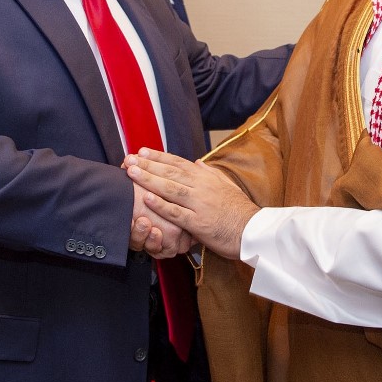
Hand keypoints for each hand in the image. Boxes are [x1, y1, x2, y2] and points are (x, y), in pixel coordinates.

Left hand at [125, 148, 257, 259]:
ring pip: (171, 189)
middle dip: (147, 165)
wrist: (253, 230)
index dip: (158, 157)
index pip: (178, 163)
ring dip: (149, 180)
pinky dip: (161, 205)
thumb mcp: (227, 185)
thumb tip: (198, 162)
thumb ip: (210, 173)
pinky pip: (177, 213)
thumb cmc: (239, 210)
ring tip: (132, 173)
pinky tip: (147, 198)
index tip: (141, 151)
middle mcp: (202, 187)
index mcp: (207, 178)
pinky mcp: (199, 223)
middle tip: (128, 159)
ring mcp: (200, 204)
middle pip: (170, 173)